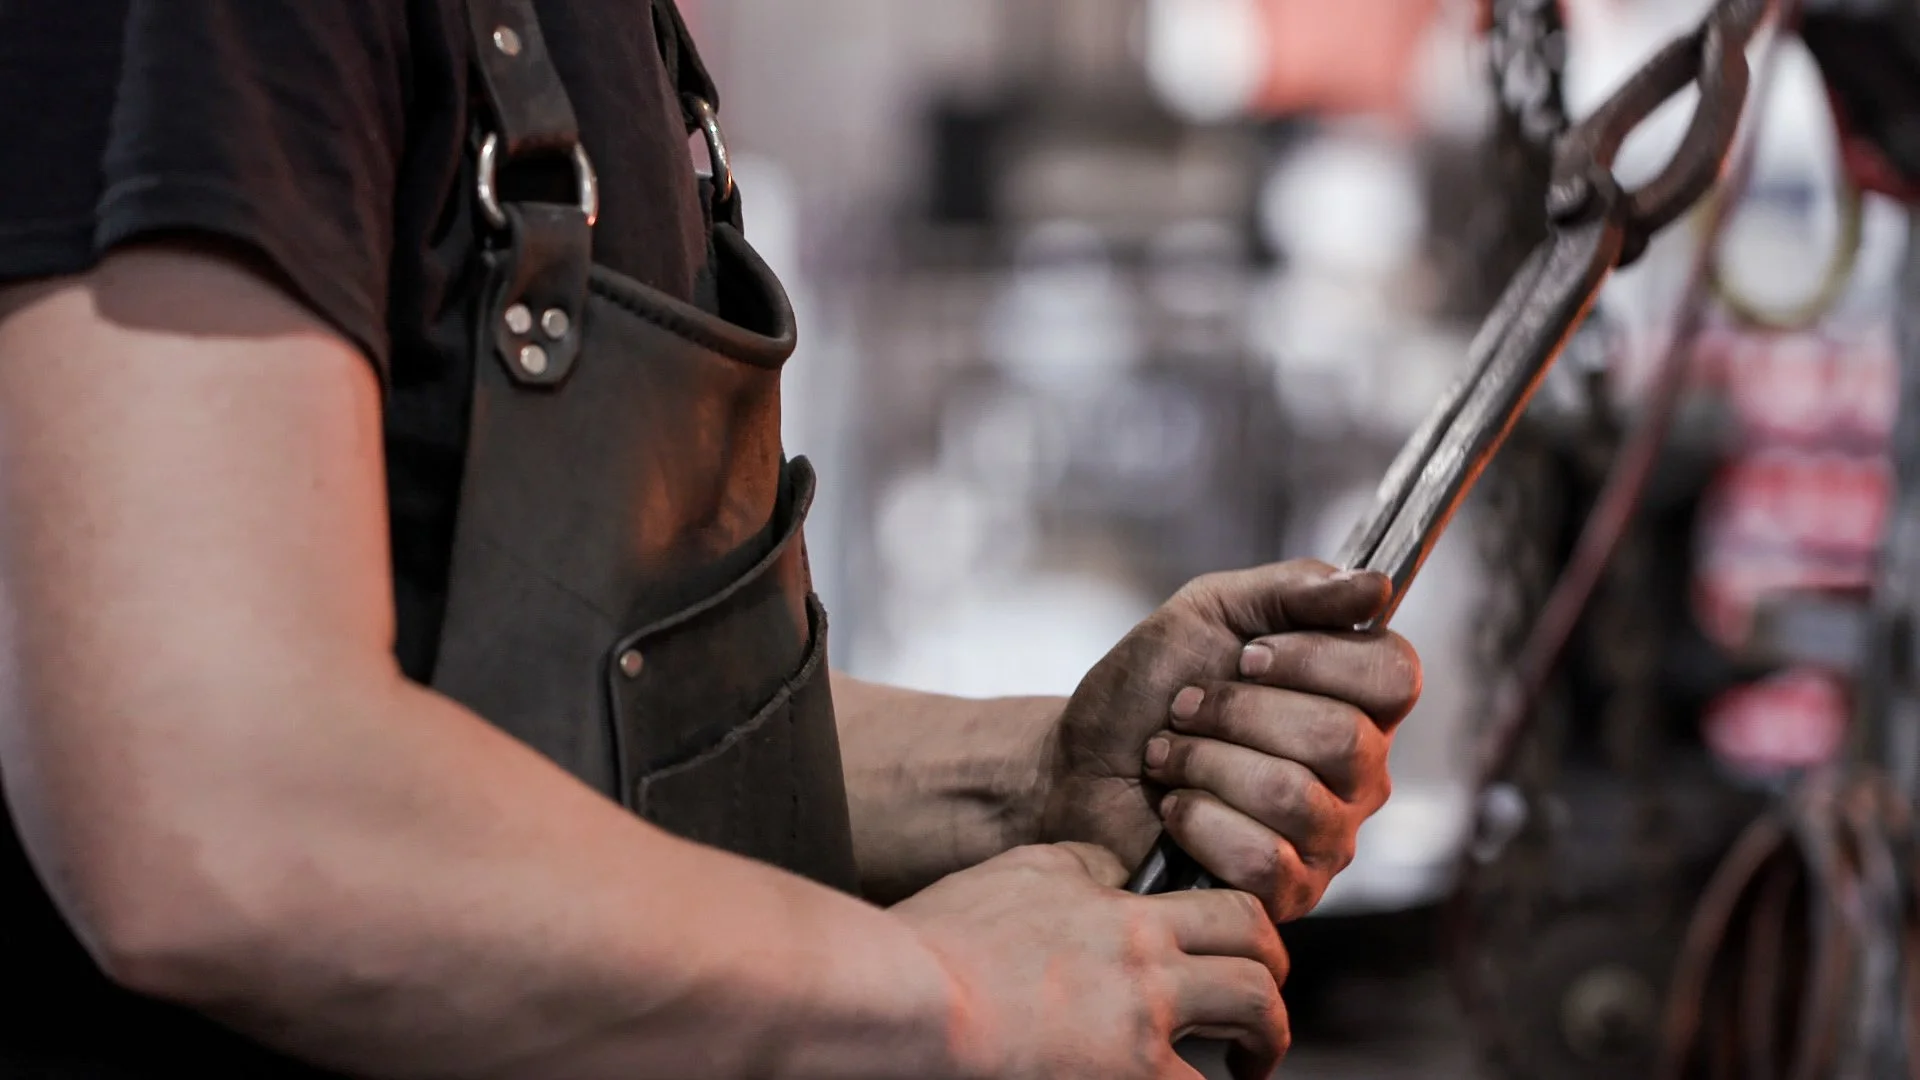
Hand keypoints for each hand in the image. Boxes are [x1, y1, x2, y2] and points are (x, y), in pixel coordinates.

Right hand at [894, 843, 1289, 1079]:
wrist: (908, 997)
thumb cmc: (947, 937)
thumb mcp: (1023, 871)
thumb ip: (1083, 865)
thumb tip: (1115, 871)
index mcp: (1129, 917)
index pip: (1236, 911)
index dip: (1258, 933)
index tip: (1252, 953)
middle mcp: (1149, 975)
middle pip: (1258, 979)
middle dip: (1271, 1002)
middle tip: (1260, 1022)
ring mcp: (1137, 1038)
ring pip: (1244, 1042)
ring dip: (1256, 1055)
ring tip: (1244, 1069)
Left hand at [1039, 561, 1420, 920]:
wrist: (1075, 765)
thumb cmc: (1146, 691)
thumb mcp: (1208, 612)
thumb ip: (1294, 589)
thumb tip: (1378, 586)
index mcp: (1354, 699)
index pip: (1396, 675)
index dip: (1318, 659)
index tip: (1248, 655)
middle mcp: (1358, 773)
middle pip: (1342, 738)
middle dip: (1238, 712)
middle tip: (1185, 706)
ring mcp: (1328, 838)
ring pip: (1295, 797)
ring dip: (1206, 762)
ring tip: (1167, 755)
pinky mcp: (1287, 894)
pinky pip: (1264, 859)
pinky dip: (1198, 821)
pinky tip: (1173, 808)